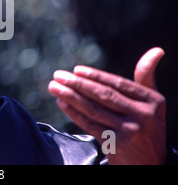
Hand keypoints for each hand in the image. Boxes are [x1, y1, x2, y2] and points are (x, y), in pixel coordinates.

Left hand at [48, 47, 165, 163]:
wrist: (152, 162)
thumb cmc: (147, 124)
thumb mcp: (152, 102)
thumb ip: (146, 77)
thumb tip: (157, 50)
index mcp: (153, 101)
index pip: (119, 84)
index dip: (96, 76)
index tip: (76, 70)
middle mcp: (143, 116)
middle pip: (104, 96)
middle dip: (78, 84)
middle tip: (58, 75)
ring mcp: (130, 132)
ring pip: (94, 110)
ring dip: (71, 97)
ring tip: (54, 87)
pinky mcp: (116, 146)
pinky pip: (91, 125)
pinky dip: (74, 113)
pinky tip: (62, 103)